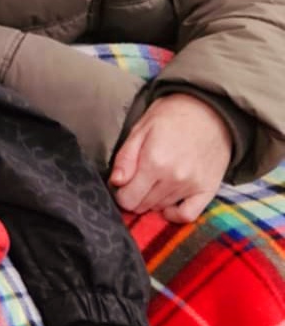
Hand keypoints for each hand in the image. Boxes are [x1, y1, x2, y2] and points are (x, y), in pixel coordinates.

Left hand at [109, 92, 231, 222]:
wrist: (210, 110)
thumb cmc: (171, 116)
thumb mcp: (140, 129)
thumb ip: (125, 158)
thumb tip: (116, 182)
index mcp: (154, 162)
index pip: (127, 198)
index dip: (120, 193)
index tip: (122, 184)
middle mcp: (174, 177)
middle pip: (142, 206)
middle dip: (134, 196)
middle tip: (137, 181)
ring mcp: (193, 185)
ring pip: (161, 208)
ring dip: (152, 200)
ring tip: (154, 181)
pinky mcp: (208, 189)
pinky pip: (188, 214)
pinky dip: (175, 213)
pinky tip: (168, 203)